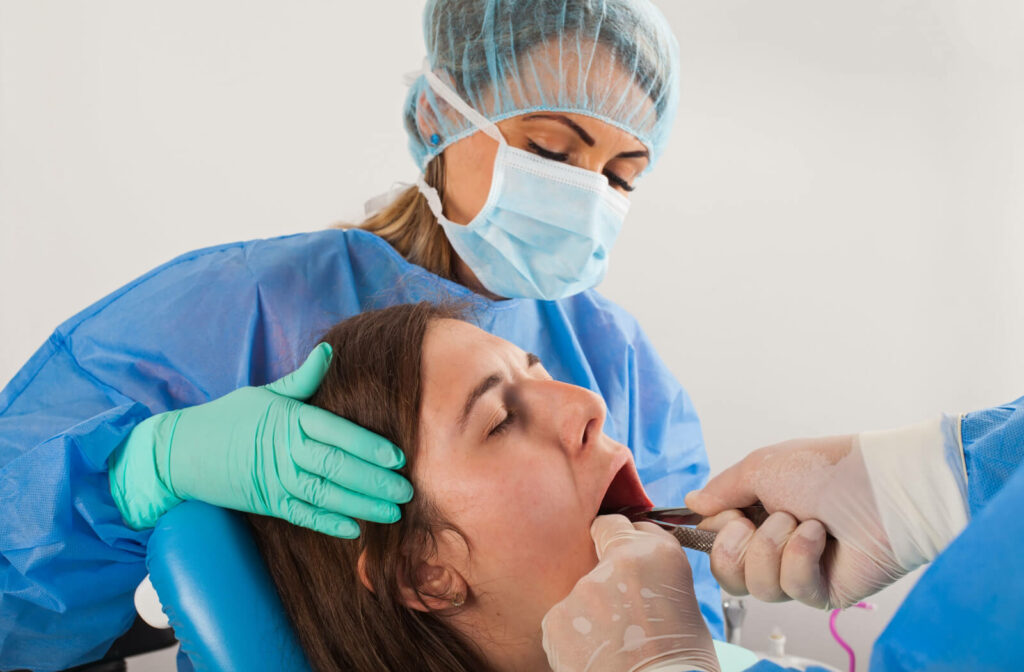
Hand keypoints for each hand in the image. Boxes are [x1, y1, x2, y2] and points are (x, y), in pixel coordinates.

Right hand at [109, 342, 412, 536]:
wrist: (180, 452)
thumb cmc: (228, 417)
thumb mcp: (265, 393)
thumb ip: (302, 380)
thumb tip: (329, 350)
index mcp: (289, 419)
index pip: (336, 433)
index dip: (367, 447)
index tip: (396, 457)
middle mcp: (284, 450)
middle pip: (336, 467)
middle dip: (374, 481)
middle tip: (407, 491)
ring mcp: (274, 479)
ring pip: (325, 495)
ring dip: (361, 505)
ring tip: (392, 512)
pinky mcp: (266, 502)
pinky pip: (302, 515)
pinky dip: (328, 523)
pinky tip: (355, 529)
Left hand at [542, 515, 719, 671]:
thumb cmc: (681, 662)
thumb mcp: (684, 602)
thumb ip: (653, 572)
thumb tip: (637, 570)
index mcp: (657, 553)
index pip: (623, 524)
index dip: (621, 541)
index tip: (623, 557)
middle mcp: (616, 562)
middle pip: (598, 554)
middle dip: (606, 575)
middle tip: (621, 608)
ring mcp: (583, 590)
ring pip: (581, 591)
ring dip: (591, 609)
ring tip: (613, 642)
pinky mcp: (557, 618)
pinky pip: (563, 619)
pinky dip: (574, 635)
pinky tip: (595, 654)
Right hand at [686, 423, 966, 608]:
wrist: (881, 486)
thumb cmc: (825, 469)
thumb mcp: (760, 467)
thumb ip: (721, 490)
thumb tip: (691, 504)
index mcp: (758, 515)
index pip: (716, 544)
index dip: (716, 534)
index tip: (732, 515)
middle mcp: (775, 546)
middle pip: (729, 574)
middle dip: (740, 546)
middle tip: (764, 520)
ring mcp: (799, 571)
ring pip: (758, 587)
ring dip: (773, 548)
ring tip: (803, 523)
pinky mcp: (824, 591)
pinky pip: (792, 589)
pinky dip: (801, 557)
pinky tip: (821, 535)